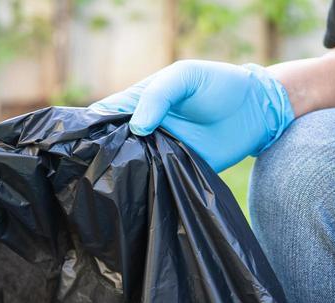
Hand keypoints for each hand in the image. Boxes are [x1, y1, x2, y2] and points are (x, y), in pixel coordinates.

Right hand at [90, 61, 294, 171]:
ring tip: (110, 183)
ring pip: (132, 166)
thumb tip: (136, 128)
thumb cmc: (218, 84)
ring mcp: (160, 152)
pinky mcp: (178, 172)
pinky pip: (157, 181)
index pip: (104, 115)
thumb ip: (158, 96)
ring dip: (124, 173)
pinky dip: (147, 186)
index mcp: (138, 102)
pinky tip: (137, 192)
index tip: (79, 143)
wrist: (255, 110)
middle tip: (90, 169)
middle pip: (113, 145)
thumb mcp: (185, 77)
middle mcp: (144, 129)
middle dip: (103, 155)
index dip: (91, 128)